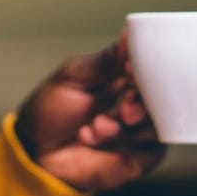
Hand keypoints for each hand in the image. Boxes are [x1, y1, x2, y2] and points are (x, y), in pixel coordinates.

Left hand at [14, 32, 166, 192]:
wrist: (34, 151)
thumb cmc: (50, 110)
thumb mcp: (72, 77)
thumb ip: (103, 62)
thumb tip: (127, 36)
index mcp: (126, 78)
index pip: (151, 69)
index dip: (147, 70)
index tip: (130, 71)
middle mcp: (138, 103)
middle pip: (162, 98)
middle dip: (141, 102)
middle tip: (124, 108)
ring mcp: (141, 132)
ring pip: (157, 125)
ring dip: (127, 126)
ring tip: (96, 126)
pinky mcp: (140, 159)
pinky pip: (150, 151)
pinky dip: (122, 145)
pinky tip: (92, 139)